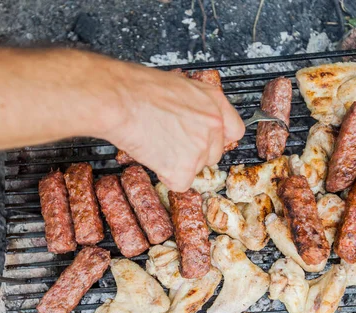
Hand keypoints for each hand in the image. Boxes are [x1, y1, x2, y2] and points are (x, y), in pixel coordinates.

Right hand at [101, 62, 244, 191]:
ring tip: (156, 143)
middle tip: (169, 142)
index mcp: (214, 102)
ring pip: (195, 169)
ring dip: (177, 164)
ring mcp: (200, 148)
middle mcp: (213, 125)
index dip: (216, 138)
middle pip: (213, 155)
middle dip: (193, 154)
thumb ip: (194, 106)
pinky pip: (180, 184)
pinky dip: (166, 176)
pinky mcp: (184, 169)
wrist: (121, 100)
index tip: (205, 141)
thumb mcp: (178, 87)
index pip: (234, 131)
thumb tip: (190, 118)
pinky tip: (153, 156)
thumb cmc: (138, 89)